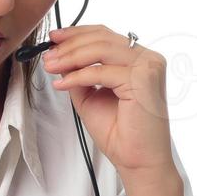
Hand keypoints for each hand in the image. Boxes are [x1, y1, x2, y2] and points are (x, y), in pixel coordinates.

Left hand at [41, 24, 174, 177]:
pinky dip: (78, 76)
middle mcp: (148, 59)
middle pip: (102, 38)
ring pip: (101, 49)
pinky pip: (101, 72)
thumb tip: (59, 56)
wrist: (138, 162)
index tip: (54, 38)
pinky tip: (62, 84)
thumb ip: (79, 74)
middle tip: (47, 55)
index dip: (77, 33)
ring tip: (50, 66)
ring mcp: (148, 67)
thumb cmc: (120, 134)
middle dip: (69, 45)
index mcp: (140, 60)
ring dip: (70, 57)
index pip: (106, 36)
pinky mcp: (143, 80)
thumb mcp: (91, 96)